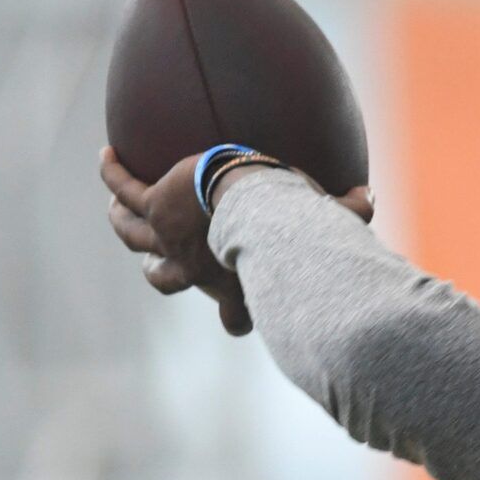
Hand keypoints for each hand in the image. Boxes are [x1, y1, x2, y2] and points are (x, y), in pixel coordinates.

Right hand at [100, 146, 373, 336]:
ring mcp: (169, 238)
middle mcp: (196, 269)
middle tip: (162, 267)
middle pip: (166, 280)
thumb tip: (371, 201)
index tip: (241, 321)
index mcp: (235, 284)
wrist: (258, 207)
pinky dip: (115, 175)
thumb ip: (349, 212)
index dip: (237, 316)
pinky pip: (125, 190)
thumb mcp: (324, 224)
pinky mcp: (154, 206)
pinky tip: (108, 158)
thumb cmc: (295, 221)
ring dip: (124, 224)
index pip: (235, 314)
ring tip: (117, 212)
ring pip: (132, 235)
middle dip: (163, 274)